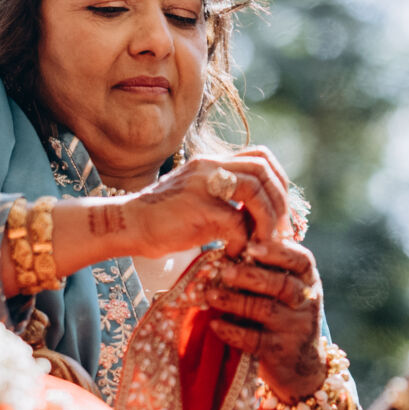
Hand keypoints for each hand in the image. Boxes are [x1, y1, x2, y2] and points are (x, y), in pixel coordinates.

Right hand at [126, 149, 293, 254]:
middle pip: (264, 170)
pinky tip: (235, 252)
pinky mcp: (198, 208)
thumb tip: (257, 216)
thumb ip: (225, 199)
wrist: (126, 225)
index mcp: (212, 163)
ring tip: (265, 243)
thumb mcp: (197, 199)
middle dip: (280, 201)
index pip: (260, 157)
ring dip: (268, 220)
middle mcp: (210, 166)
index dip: (279, 181)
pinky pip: (237, 222)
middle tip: (282, 230)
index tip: (281, 208)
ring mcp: (204, 185)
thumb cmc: (161, 220)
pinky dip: (243, 240)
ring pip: (256, 190)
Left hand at [204, 238, 326, 399]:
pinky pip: (254, 340)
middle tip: (225, 271)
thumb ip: (272, 269)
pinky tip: (215, 325)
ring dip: (235, 301)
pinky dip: (232, 331)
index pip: (302, 261)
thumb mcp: (289, 292)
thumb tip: (237, 236)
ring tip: (212, 295)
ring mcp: (295, 329)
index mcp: (309, 282)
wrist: (302, 367)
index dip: (278, 252)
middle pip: (282, 285)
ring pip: (266, 311)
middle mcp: (307, 303)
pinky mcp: (280, 352)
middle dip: (252, 276)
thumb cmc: (286, 316)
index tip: (252, 246)